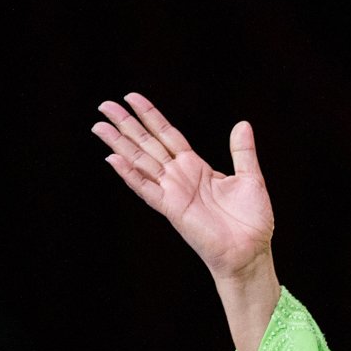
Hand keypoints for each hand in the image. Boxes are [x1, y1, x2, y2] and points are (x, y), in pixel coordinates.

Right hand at [93, 92, 273, 279]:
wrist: (250, 252)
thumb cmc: (251, 221)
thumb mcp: (250, 178)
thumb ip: (242, 151)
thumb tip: (242, 124)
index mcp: (196, 167)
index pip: (168, 135)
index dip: (150, 116)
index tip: (132, 97)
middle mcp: (180, 177)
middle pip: (147, 144)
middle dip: (126, 124)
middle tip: (104, 105)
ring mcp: (173, 192)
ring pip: (140, 162)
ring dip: (119, 144)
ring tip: (100, 126)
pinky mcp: (172, 209)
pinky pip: (146, 189)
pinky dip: (130, 175)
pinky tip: (113, 160)